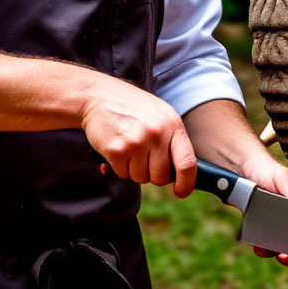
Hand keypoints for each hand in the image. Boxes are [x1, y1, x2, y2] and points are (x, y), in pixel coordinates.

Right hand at [81, 78, 196, 194]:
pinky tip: (118, 147)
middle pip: (161, 177)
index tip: (181, 192)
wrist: (99, 96)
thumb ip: (173, 141)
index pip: (187, 163)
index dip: (186, 183)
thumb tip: (181, 176)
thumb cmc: (134, 109)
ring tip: (130, 147)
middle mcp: (157, 133)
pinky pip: (122, 174)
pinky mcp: (116, 149)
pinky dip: (119, 167)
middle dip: (153, 175)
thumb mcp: (161, 117)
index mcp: (173, 125)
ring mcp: (136, 142)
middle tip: (144, 159)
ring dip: (134, 170)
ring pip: (140, 178)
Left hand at [240, 152, 287, 266]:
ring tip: (265, 250)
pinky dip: (263, 247)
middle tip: (284, 257)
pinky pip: (266, 242)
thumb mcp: (283, 179)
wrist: (244, 170)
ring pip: (282, 245)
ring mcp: (279, 222)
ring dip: (274, 251)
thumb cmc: (268, 171)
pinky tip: (258, 247)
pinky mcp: (265, 226)